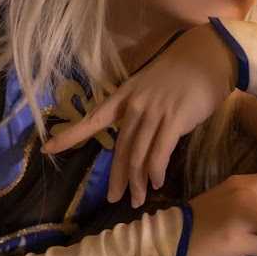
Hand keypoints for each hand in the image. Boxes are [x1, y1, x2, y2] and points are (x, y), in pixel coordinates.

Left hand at [41, 23, 237, 207]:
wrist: (208, 56)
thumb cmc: (182, 72)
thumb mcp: (151, 87)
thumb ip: (142, 111)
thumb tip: (140, 136)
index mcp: (124, 96)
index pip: (92, 119)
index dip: (70, 136)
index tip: (48, 149)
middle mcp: (134, 106)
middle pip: (120, 148)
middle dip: (117, 177)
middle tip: (114, 198)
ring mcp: (154, 112)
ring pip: (138, 155)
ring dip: (137, 181)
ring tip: (137, 200)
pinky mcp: (174, 120)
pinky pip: (159, 151)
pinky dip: (155, 170)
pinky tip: (155, 183)